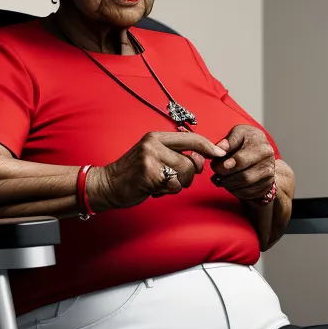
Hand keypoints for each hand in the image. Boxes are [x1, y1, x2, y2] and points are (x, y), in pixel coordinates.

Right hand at [89, 132, 226, 209]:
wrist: (107, 184)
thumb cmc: (133, 173)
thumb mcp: (153, 155)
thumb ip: (175, 154)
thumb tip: (202, 159)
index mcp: (156, 137)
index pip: (191, 138)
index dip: (208, 146)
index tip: (220, 153)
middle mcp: (153, 144)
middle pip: (191, 161)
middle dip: (189, 175)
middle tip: (174, 179)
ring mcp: (150, 158)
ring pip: (184, 174)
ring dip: (178, 185)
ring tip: (161, 184)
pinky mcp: (149, 174)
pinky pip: (173, 186)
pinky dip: (168, 191)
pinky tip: (154, 189)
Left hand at [210, 125, 274, 200]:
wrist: (261, 150)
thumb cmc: (246, 140)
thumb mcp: (239, 132)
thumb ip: (230, 140)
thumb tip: (220, 148)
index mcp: (261, 146)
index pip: (242, 159)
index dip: (228, 165)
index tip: (217, 166)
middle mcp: (268, 161)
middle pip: (245, 176)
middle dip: (226, 176)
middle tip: (216, 173)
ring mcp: (269, 175)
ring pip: (246, 185)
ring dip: (229, 184)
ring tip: (219, 178)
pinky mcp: (266, 185)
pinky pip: (249, 193)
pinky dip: (235, 191)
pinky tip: (228, 184)